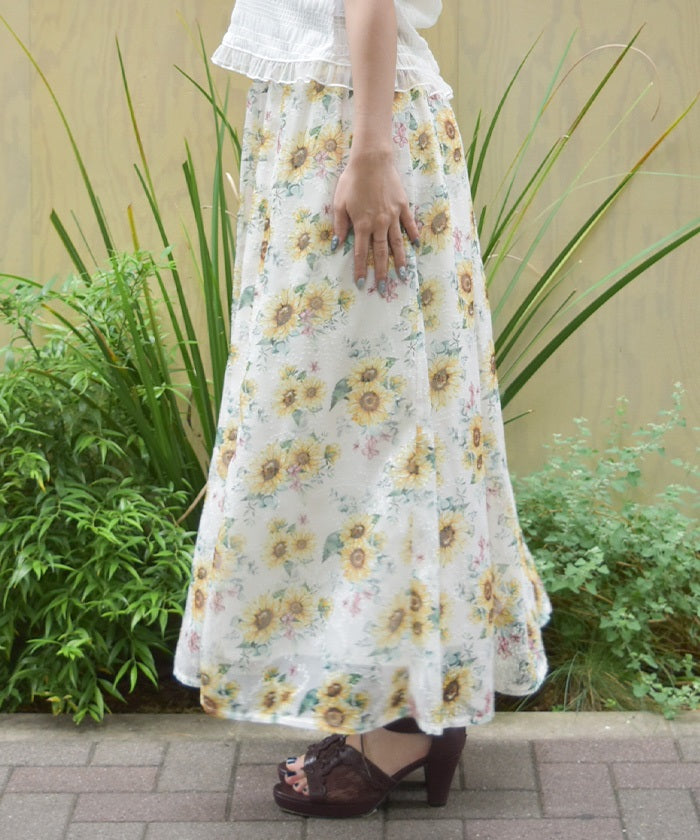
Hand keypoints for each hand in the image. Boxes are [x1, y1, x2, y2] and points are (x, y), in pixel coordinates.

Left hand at [332, 149, 419, 295]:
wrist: (372, 160)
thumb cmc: (352, 180)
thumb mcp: (339, 203)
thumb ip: (339, 225)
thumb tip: (337, 245)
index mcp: (362, 224)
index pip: (360, 253)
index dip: (360, 269)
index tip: (360, 283)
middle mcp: (379, 224)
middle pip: (381, 253)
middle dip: (381, 272)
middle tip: (382, 288)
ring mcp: (393, 216)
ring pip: (397, 243)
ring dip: (400, 261)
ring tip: (403, 275)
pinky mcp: (403, 206)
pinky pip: (409, 225)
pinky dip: (412, 236)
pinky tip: (415, 246)